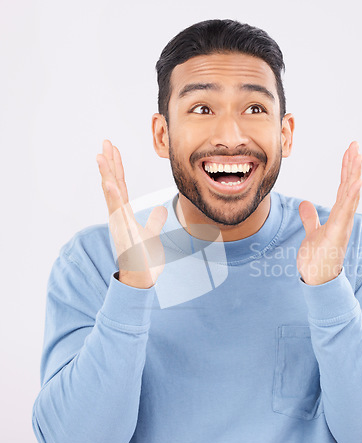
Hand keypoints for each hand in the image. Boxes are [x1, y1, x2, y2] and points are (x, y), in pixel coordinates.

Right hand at [96, 139, 167, 288]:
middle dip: (109, 164)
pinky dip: (113, 198)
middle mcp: (118, 217)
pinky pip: (117, 212)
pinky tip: (110, 184)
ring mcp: (119, 224)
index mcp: (124, 214)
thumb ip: (154, 221)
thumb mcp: (151, 236)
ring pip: (111, 196)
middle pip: (113, 185)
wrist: (139, 279)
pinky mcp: (123, 233)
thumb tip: (160, 210)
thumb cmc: (143, 259)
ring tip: (101, 156)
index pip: (120, 186)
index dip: (117, 167)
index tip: (113, 149)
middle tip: (105, 143)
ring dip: (106, 176)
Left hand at [296, 141, 361, 285]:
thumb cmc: (318, 259)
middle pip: (349, 187)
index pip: (343, 188)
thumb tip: (305, 203)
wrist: (317, 281)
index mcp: (338, 216)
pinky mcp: (337, 234)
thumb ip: (310, 218)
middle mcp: (343, 218)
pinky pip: (345, 212)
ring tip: (359, 156)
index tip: (350, 151)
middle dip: (352, 165)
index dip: (346, 170)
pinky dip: (351, 197)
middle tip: (356, 145)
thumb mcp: (312, 233)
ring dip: (354, 175)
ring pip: (350, 196)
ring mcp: (342, 225)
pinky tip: (356, 182)